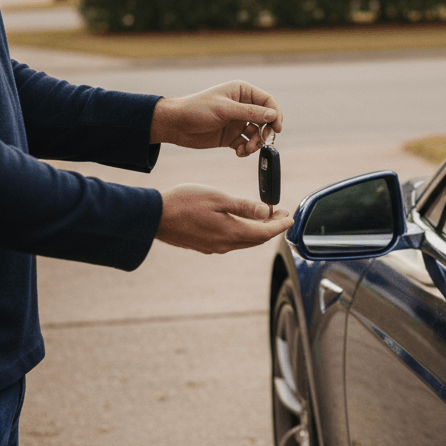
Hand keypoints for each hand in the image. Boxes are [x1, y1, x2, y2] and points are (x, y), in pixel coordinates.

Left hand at [150, 80, 283, 156]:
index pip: (268, 101)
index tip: (277, 128)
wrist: (175, 124)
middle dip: (265, 132)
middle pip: (266, 120)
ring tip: (246, 149)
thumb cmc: (197, 109)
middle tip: (260, 142)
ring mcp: (237, 122)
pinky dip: (245, 150)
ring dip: (255, 143)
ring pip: (257, 134)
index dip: (275, 114)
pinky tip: (238, 152)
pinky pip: (246, 144)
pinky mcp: (231, 136)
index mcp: (242, 92)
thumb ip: (250, 112)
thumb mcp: (224, 109)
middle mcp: (242, 106)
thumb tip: (273, 115)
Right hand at [156, 185, 292, 253]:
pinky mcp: (205, 246)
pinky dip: (243, 232)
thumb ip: (243, 206)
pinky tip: (242, 221)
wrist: (155, 216)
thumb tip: (265, 212)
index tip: (290, 217)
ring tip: (265, 215)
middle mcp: (225, 244)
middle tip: (281, 214)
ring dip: (258, 230)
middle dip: (272, 227)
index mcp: (231, 232)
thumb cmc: (184, 202)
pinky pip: (232, 241)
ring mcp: (214, 247)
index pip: (265, 232)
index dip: (280, 225)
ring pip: (245, 241)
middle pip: (257, 239)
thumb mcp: (217, 198)